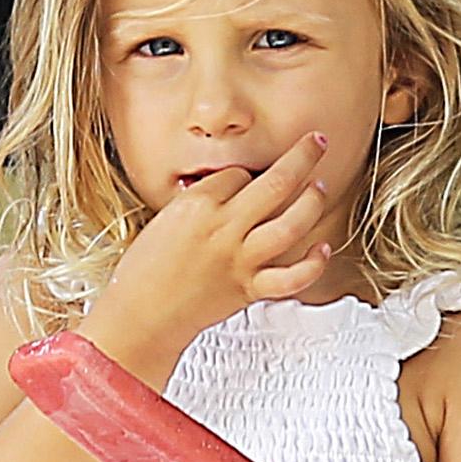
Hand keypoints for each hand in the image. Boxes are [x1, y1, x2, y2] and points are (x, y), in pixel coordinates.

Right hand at [95, 131, 335, 348]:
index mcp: (196, 207)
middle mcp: (223, 229)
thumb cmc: (141, 274)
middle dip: (304, 156)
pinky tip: (322, 249)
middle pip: (277, 182)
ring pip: (292, 223)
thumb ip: (197, 205)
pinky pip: (292, 277)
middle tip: (317, 143)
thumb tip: (222, 190)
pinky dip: (313, 264)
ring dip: (312, 201)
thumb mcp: (162, 223)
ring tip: (318, 189)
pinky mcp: (248, 289)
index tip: (246, 178)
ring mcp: (239, 260)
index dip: (246, 172)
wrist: (138, 318)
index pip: (237, 173)